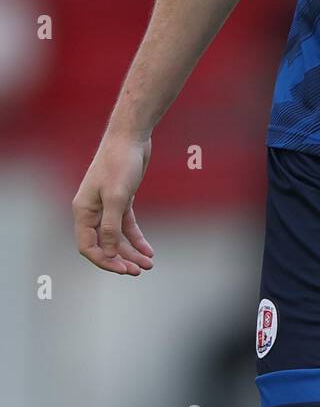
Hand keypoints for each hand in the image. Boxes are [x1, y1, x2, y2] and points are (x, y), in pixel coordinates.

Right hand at [72, 130, 154, 274]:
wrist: (131, 136)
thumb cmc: (120, 162)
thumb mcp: (117, 196)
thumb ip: (111, 226)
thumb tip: (108, 253)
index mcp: (83, 211)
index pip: (88, 246)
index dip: (104, 260)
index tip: (123, 270)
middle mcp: (92, 211)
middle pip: (104, 244)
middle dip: (121, 259)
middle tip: (139, 271)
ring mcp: (107, 206)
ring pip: (117, 237)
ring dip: (131, 251)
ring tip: (148, 264)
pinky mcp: (122, 199)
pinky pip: (126, 225)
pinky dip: (136, 238)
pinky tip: (148, 250)